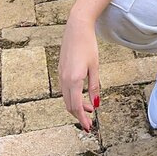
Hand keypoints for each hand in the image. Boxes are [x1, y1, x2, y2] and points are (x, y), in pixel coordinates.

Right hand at [59, 14, 100, 131]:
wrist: (76, 28)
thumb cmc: (88, 45)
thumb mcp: (95, 67)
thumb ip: (94, 87)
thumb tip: (96, 104)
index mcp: (73, 80)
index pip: (76, 107)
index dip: (82, 119)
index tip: (88, 128)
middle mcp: (64, 80)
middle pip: (69, 105)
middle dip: (78, 116)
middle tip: (89, 123)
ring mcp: (60, 75)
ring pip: (66, 98)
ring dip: (76, 106)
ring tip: (89, 110)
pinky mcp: (60, 70)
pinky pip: (65, 90)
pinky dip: (72, 97)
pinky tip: (81, 96)